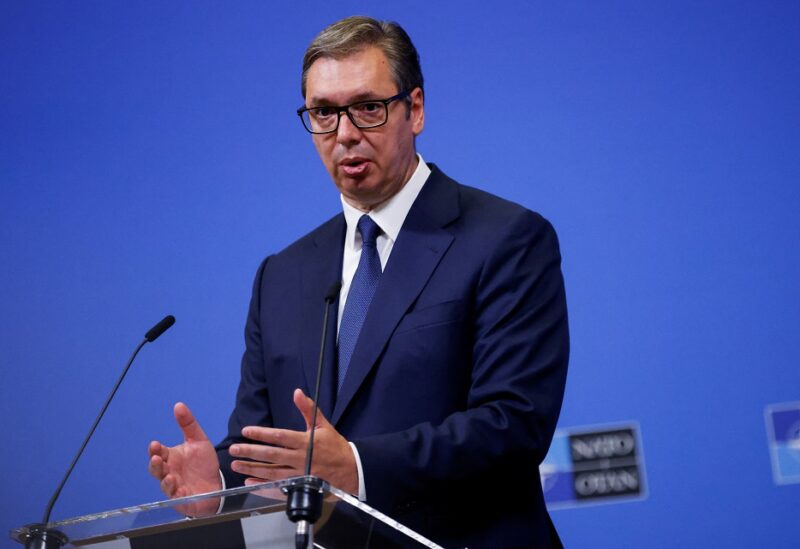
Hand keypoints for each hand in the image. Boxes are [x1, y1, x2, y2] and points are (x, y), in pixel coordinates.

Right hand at [148, 402, 221, 515]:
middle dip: (155, 464)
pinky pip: (177, 498)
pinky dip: (178, 494)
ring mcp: (174, 486)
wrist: (217, 482)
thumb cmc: (204, 463)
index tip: (155, 444)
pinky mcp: (182, 499)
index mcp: (171, 457)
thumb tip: (178, 405)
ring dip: (165, 481)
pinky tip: (181, 490)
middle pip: (156, 469)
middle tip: (158, 458)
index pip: (158, 452)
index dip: (155, 449)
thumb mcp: (199, 440)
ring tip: (169, 477)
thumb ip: (188, 424)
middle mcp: (169, 472)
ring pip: (164, 485)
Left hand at [228, 389, 357, 494]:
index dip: (262, 434)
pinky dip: (263, 486)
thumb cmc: (335, 446)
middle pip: (272, 456)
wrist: (351, 470)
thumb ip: (308, 409)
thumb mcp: (323, 424)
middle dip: (251, 452)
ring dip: (253, 469)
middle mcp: (301, 459)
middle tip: (234, 450)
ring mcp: (300, 474)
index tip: (246, 431)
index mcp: (306, 442)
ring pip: (272, 473)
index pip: (280, 437)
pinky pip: (278, 487)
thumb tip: (297, 392)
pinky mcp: (300, 486)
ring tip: (236, 465)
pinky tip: (250, 482)